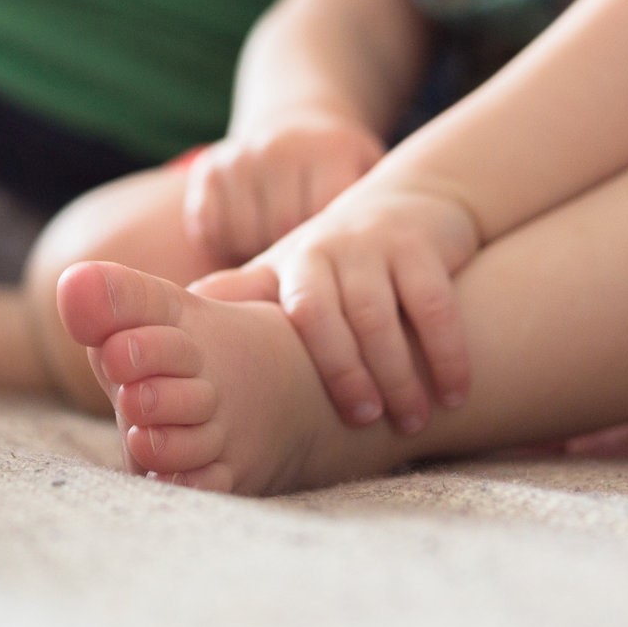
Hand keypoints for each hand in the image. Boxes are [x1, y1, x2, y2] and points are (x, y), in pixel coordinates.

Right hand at [182, 115, 385, 262]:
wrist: (297, 126)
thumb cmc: (342, 174)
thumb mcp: (370, 185)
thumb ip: (377, 225)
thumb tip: (386, 296)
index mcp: (331, 150)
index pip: (324, 223)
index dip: (329, 259)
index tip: (337, 275)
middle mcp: (283, 146)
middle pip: (282, 230)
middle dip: (293, 263)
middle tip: (306, 277)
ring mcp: (242, 155)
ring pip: (242, 232)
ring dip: (255, 254)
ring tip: (277, 260)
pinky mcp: (209, 168)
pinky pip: (208, 225)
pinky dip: (222, 242)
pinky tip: (244, 242)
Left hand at [193, 177, 480, 434]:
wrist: (407, 202)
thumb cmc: (336, 257)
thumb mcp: (285, 272)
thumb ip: (242, 299)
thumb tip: (171, 336)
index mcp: (292, 265)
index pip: (295, 316)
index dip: (312, 362)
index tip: (323, 408)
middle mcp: (330, 251)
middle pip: (339, 319)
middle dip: (354, 375)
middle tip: (370, 424)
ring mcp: (377, 247)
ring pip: (386, 316)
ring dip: (402, 372)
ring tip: (415, 420)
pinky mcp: (422, 247)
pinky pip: (435, 305)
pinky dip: (448, 352)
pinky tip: (457, 391)